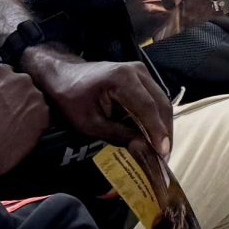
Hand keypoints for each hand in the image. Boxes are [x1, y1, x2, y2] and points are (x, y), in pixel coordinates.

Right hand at [0, 65, 50, 185]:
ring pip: (32, 101)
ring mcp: (35, 98)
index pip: (5, 73)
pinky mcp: (43, 117)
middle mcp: (20, 80)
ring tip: (9, 127)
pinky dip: (32, 125)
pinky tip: (17, 135)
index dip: (0, 88)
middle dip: (14, 98)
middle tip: (3, 115)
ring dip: (24, 110)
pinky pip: (40, 117)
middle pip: (21, 86)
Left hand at [22, 48, 173, 166]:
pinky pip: (155, 98)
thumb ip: (118, 135)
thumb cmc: (71, 100)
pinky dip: (156, 117)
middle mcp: (137, 71)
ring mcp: (141, 72)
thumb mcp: (89, 123)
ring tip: (162, 149)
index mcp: (122, 79)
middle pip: (160, 103)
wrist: (63, 76)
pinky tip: (155, 134)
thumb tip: (144, 150)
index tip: (163, 152)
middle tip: (165, 156)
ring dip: (163, 125)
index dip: (157, 131)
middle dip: (165, 131)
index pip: (148, 107)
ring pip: (161, 101)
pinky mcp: (141, 77)